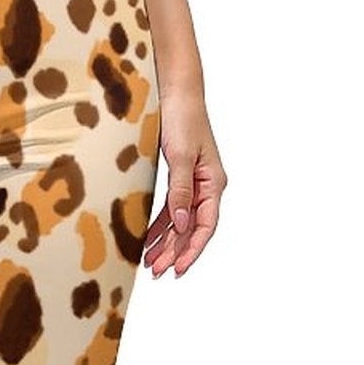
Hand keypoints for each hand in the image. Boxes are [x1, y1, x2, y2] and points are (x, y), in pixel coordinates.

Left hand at [144, 86, 226, 277]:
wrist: (176, 92)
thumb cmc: (183, 118)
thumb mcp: (181, 156)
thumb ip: (181, 190)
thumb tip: (180, 224)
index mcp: (214, 183)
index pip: (205, 226)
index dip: (191, 250)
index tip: (178, 269)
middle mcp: (207, 187)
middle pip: (192, 229)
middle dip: (175, 252)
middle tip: (157, 272)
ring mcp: (194, 183)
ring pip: (181, 222)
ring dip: (167, 243)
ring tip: (151, 263)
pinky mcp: (180, 178)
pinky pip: (172, 209)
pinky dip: (161, 226)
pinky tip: (149, 239)